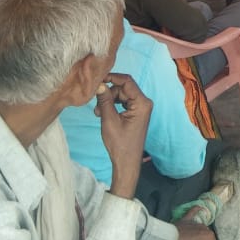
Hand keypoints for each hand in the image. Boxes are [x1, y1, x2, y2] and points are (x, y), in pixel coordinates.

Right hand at [96, 73, 151, 198]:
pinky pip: (123, 102)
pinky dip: (112, 104)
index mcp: (142, 103)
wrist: (126, 162)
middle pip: (124, 88)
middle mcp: (144, 103)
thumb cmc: (120, 144)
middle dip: (108, 92)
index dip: (112, 77)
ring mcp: (141, 107)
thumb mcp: (109, 120)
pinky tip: (103, 112)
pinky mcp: (136, 112)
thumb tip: (99, 84)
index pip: (127, 81)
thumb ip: (105, 100)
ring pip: (122, 94)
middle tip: (95, 103)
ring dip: (109, 99)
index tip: (98, 78)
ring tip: (98, 112)